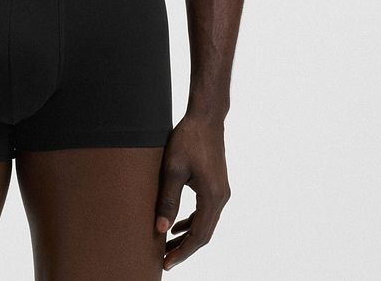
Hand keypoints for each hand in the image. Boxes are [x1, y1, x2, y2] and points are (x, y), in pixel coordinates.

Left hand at [154, 112, 230, 270]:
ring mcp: (221, 191)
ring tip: (168, 246)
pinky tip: (177, 225)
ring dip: (188, 236)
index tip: (166, 263)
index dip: (182, 252)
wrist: (205, 117)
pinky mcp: (216, 185)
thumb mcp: (173, 169)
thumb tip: (160, 228)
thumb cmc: (188, 139)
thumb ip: (168, 200)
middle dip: (184, 248)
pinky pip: (205, 212)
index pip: (198, 235)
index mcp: (212, 196)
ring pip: (205, 224)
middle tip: (165, 260)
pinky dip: (192, 222)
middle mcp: (221, 197)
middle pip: (204, 234)